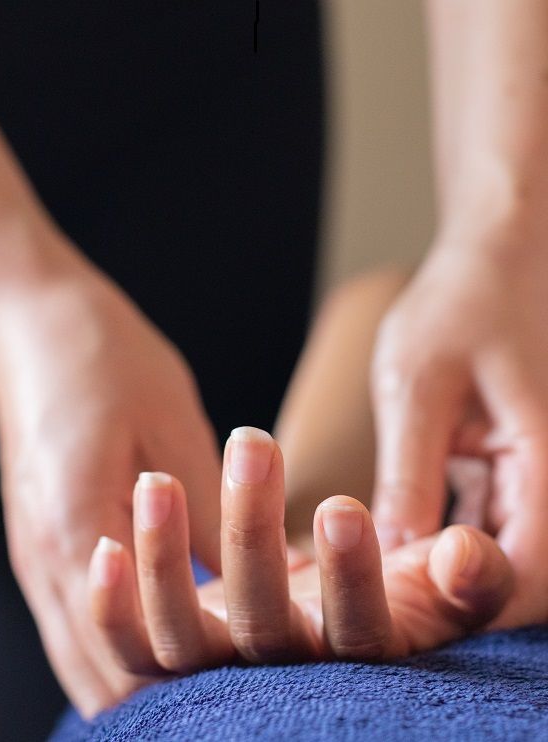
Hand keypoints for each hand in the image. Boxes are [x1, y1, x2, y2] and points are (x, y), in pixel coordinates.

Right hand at [0, 252, 221, 715]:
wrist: (37, 320)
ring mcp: (33, 554)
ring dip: (138, 673)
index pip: (123, 650)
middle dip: (162, 699)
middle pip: (97, 672)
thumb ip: (207, 512)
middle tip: (234, 702)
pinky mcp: (39, 539)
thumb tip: (255, 578)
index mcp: (76, 525)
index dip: (184, 686)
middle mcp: (44, 558)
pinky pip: (75, 618)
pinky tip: (166, 628)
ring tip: (207, 680)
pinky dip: (117, 640)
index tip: (242, 694)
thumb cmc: (109, 358)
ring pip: (82, 654)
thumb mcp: (175, 425)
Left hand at [89, 426, 511, 708]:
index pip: (360, 635)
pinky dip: (116, 608)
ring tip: (158, 482)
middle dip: (253, 535)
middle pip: (263, 629)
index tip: (344, 507)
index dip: (351, 580)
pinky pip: (136, 650)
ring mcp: (225, 670)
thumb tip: (464, 559)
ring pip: (185, 644)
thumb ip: (471, 576)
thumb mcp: (447, 575)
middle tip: (254, 444)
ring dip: (167, 563)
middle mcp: (288, 675)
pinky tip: (109, 548)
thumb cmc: (400, 581)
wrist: (340, 596)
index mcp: (360, 653)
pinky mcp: (175, 654)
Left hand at [371, 234, 547, 628]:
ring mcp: (535, 470)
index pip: (533, 568)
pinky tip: (398, 528)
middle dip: (456, 590)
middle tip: (385, 602)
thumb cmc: (460, 304)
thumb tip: (394, 557)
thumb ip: (409, 475)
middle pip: (524, 567)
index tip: (407, 616)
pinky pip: (486, 516)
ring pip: (501, 546)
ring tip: (383, 569)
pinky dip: (445, 529)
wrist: (493, 256)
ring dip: (446, 563)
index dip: (472, 602)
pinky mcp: (509, 463)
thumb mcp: (419, 387)